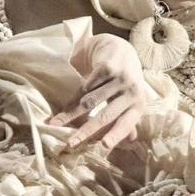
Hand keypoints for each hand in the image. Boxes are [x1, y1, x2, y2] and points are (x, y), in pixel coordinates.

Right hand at [49, 34, 151, 149]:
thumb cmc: (125, 82)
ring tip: (56, 124)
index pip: (126, 123)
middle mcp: (132, 92)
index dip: (115, 135)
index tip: (104, 146)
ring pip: (90, 101)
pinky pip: (86, 87)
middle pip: (105, 116)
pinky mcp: (107, 68)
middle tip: (70, 143)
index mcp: (139, 105)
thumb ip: (129, 120)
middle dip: (85, 131)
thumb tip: (130, 140)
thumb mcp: (131, 100)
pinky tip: (63, 107)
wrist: (121, 50)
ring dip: (70, 115)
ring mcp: (119, 79)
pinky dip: (72, 98)